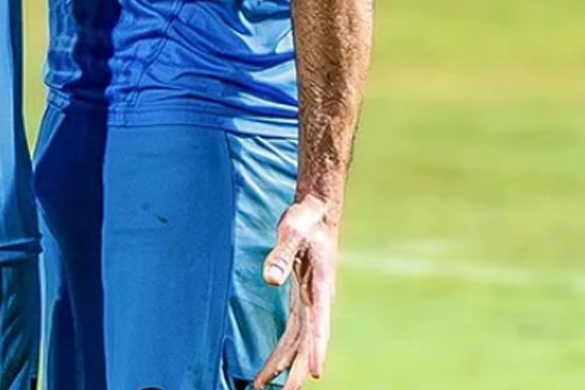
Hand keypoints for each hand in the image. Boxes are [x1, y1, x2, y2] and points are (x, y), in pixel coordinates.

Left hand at [254, 193, 339, 386]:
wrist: (315, 211)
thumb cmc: (305, 219)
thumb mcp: (291, 231)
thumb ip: (281, 255)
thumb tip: (270, 279)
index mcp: (321, 286)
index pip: (320, 324)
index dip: (317, 350)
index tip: (316, 374)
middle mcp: (318, 300)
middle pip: (309, 342)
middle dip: (298, 369)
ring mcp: (309, 302)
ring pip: (298, 342)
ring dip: (284, 365)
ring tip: (263, 387)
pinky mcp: (300, 300)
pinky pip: (291, 333)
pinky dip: (282, 351)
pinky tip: (271, 368)